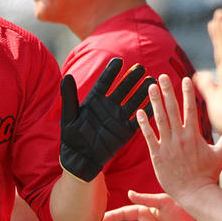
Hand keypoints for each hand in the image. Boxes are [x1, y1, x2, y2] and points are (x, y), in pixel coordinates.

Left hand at [60, 57, 153, 181]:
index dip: (112, 72)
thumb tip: (66, 76)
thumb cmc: (71, 137)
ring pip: (133, 101)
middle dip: (131, 78)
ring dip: (142, 91)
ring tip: (152, 80)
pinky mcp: (125, 131)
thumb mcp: (69, 116)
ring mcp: (118, 118)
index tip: (119, 61)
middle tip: (141, 67)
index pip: (105, 82)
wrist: (80, 159)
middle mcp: (108, 106)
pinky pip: (138, 120)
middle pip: (123, 88)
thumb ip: (69, 96)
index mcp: (94, 100)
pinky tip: (155, 103)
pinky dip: (146, 112)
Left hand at [135, 74, 221, 203]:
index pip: (191, 108)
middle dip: (167, 91)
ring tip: (150, 87)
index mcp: (194, 135)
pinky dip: (143, 124)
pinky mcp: (157, 155)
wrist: (194, 193)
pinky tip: (139, 111)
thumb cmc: (208, 174)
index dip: (187, 92)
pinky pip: (148, 136)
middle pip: (172, 109)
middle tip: (161, 76)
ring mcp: (167, 145)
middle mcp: (180, 137)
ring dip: (154, 102)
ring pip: (159, 119)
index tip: (185, 78)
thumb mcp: (221, 154)